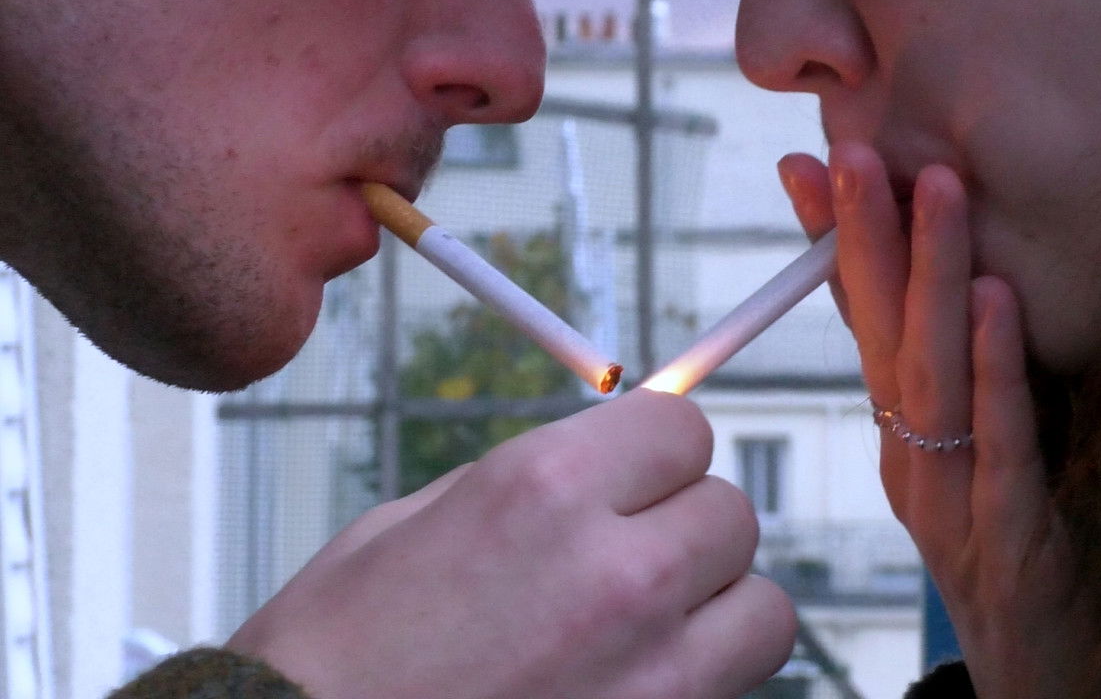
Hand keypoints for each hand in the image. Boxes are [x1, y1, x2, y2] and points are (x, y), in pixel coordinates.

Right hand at [226, 389, 796, 698]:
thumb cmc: (333, 658)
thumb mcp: (411, 524)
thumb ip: (531, 484)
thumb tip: (608, 467)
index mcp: (542, 490)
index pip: (684, 428)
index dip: (662, 447)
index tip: (646, 468)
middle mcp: (613, 575)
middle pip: (733, 512)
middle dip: (689, 521)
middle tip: (637, 547)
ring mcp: (650, 676)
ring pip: (765, 608)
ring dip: (718, 605)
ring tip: (651, 622)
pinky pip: (733, 687)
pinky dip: (703, 676)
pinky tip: (633, 679)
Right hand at [778, 144, 1086, 697]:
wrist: (1036, 662)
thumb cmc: (1008, 548)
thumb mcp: (966, 453)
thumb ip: (952, 373)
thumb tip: (953, 282)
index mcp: (900, 436)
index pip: (860, 327)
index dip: (833, 246)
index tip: (812, 165)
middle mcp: (911, 459)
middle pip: (882, 341)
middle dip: (865, 240)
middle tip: (857, 153)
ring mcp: (953, 497)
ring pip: (931, 378)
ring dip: (930, 281)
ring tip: (932, 192)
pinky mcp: (1013, 535)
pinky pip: (1003, 444)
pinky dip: (997, 370)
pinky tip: (996, 300)